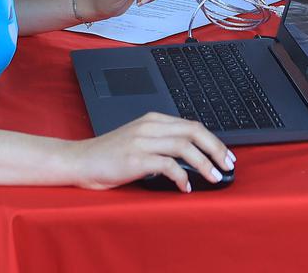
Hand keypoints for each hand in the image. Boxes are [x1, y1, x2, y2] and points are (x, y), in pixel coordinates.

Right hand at [68, 111, 233, 191]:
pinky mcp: (135, 158)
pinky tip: (185, 187)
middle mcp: (150, 126)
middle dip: (215, 148)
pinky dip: (182, 176)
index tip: (225, 155)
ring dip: (204, 163)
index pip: (192, 124)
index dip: (213, 139)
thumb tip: (192, 157)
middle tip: (227, 165)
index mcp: (153, 120)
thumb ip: (161, 142)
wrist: (80, 160)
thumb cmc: (109, 155)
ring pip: (184, 146)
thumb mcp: (139, 141)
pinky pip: (168, 164)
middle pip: (193, 131)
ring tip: (213, 177)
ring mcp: (142, 141)